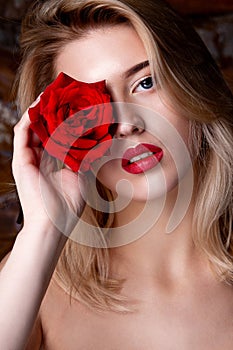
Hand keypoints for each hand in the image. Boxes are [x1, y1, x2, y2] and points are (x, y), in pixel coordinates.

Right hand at [12, 97, 85, 236]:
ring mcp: (28, 158)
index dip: (62, 119)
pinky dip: (29, 118)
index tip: (73, 105)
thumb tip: (99, 143)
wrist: (54, 223)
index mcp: (51, 161)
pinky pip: (22, 133)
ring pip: (31, 126)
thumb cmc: (67, 205)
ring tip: (49, 94)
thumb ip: (85, 158)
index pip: (55, 134)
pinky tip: (39, 106)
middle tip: (61, 94)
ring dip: (39, 110)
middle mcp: (38, 157)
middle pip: (42, 127)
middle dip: (51, 110)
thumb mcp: (81, 176)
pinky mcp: (21, 159)